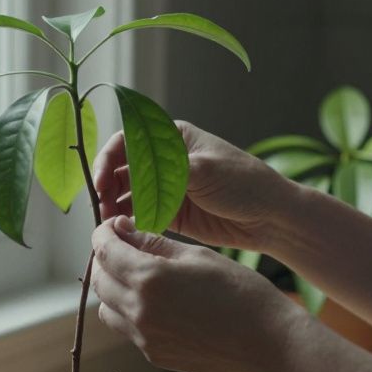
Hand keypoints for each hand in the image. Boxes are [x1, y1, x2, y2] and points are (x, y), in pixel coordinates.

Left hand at [90, 215, 299, 371]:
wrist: (269, 343)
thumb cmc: (241, 292)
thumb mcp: (199, 256)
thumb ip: (155, 245)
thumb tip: (125, 232)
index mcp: (149, 278)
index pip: (104, 250)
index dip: (103, 232)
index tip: (113, 226)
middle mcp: (139, 311)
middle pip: (99, 280)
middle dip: (105, 259)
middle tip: (125, 247)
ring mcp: (145, 338)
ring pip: (107, 308)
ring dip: (114, 288)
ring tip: (140, 277)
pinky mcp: (155, 355)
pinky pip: (127, 329)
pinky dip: (130, 312)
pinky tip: (158, 302)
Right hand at [93, 121, 292, 252]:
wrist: (270, 217)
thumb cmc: (244, 183)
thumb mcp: (204, 171)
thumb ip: (165, 170)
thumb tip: (127, 173)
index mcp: (172, 138)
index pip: (127, 142)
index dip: (107, 161)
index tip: (100, 184)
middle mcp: (164, 160)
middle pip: (121, 170)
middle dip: (107, 189)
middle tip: (102, 211)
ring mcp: (166, 187)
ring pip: (127, 195)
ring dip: (114, 208)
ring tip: (110, 227)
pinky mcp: (171, 213)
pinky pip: (140, 215)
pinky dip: (129, 223)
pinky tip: (124, 234)